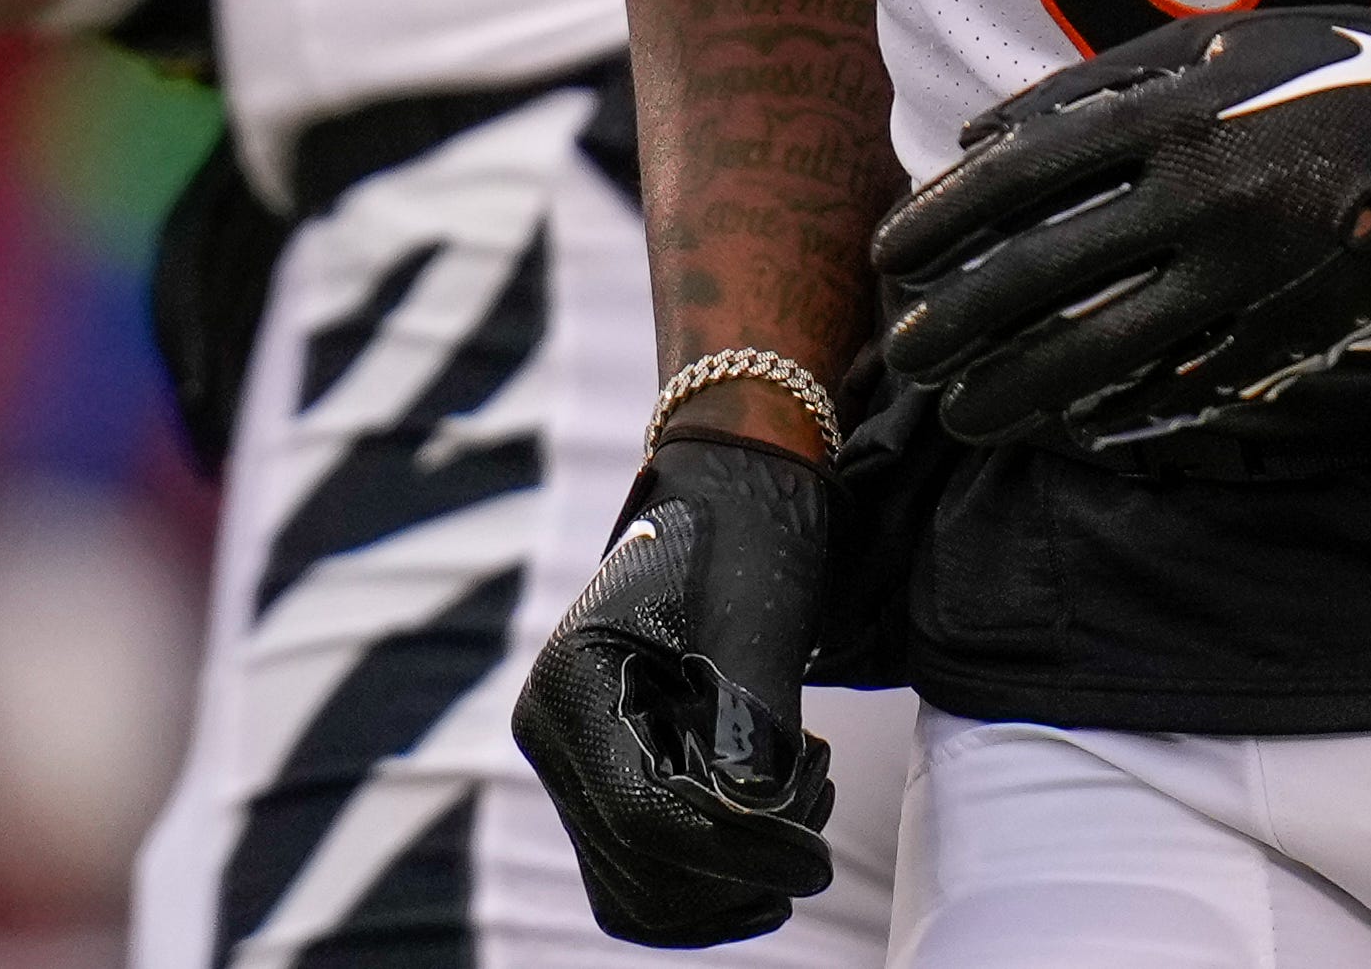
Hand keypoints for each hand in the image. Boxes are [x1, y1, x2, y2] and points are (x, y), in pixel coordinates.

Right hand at [509, 434, 835, 948]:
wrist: (739, 485)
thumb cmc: (753, 536)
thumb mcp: (759, 627)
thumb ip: (751, 727)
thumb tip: (755, 821)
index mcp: (572, 682)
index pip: (643, 816)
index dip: (735, 852)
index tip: (814, 861)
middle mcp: (552, 729)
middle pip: (637, 866)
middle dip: (740, 866)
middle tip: (818, 815)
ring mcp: (572, 756)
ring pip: (640, 886)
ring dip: (730, 878)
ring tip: (806, 808)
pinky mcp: (607, 772)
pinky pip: (645, 867)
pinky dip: (712, 871)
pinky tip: (779, 822)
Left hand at [872, 6, 1370, 449]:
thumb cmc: (1327, 65)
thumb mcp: (1213, 44)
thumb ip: (1093, 89)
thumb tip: (974, 141)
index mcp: (1179, 115)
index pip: (1023, 177)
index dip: (945, 219)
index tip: (893, 251)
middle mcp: (1204, 199)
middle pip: (1042, 276)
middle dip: (956, 322)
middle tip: (904, 353)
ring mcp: (1247, 277)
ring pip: (1100, 352)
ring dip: (1016, 389)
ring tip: (962, 414)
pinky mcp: (1289, 333)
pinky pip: (1182, 385)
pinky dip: (1115, 411)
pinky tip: (1068, 424)